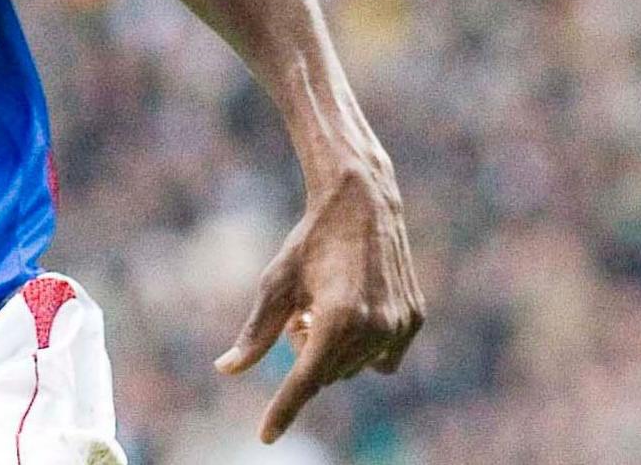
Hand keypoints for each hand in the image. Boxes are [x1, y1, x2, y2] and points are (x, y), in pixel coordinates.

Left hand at [215, 161, 424, 442]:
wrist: (362, 205)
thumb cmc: (310, 241)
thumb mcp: (275, 284)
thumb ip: (254, 333)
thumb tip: (225, 370)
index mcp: (336, 320)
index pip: (305, 381)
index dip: (283, 410)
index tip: (265, 436)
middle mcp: (374, 329)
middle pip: (326, 374)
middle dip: (305, 353)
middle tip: (301, 315)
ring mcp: (399, 326)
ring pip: (352, 368)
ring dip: (332, 349)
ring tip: (325, 306)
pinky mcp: (414, 320)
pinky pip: (381, 359)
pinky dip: (362, 346)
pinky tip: (354, 309)